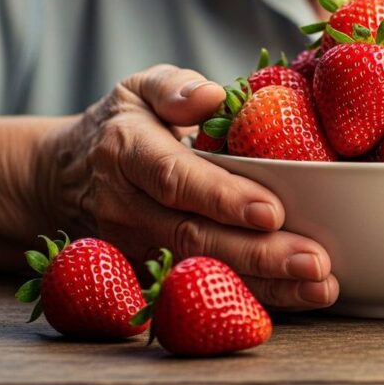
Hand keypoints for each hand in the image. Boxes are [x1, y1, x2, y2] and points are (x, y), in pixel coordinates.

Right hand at [41, 65, 338, 310]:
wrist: (65, 176)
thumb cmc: (122, 125)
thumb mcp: (140, 89)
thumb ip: (174, 88)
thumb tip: (211, 96)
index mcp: (129, 152)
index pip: (176, 179)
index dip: (222, 198)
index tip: (271, 211)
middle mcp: (127, 207)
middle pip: (194, 236)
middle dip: (259, 254)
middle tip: (315, 261)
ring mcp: (133, 247)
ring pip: (201, 272)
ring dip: (264, 284)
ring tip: (319, 285)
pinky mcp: (144, 273)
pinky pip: (199, 289)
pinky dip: (249, 296)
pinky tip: (295, 295)